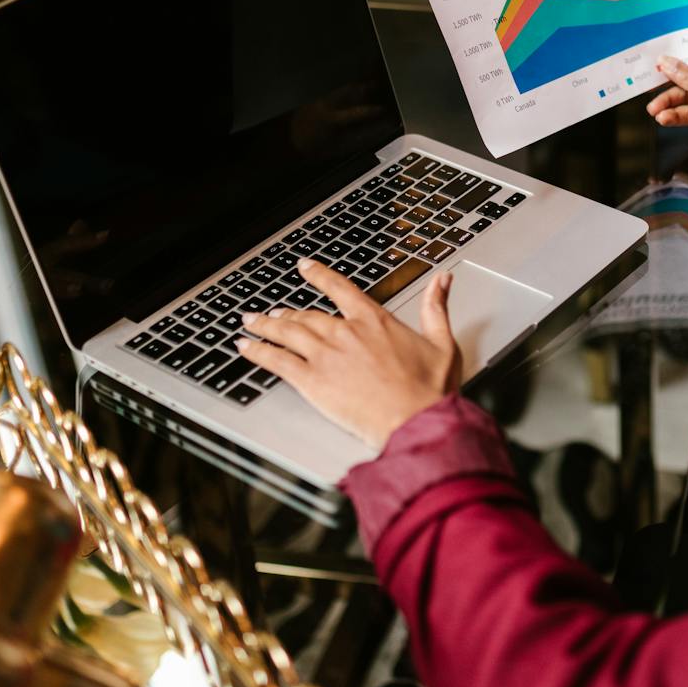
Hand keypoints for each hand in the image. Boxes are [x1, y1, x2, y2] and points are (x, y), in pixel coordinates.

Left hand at [237, 260, 461, 448]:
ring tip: (250, 324)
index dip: (318, 275)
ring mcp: (325, 355)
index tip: (304, 267)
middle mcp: (345, 332)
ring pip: (286, 332)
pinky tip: (245, 347)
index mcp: (373, 320)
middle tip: (272, 313)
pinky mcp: (312, 380)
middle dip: (286, 314)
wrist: (415, 419)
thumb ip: (436, 307)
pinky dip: (257, 351)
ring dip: (264, 326)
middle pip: (306, 315)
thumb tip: (441, 280)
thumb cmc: (430, 389)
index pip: (339, 288)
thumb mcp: (442, 342)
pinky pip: (276, 360)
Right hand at [647, 55, 687, 205]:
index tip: (655, 59)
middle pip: (687, 77)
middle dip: (667, 83)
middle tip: (645, 86)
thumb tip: (666, 62)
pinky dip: (676, 116)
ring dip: (668, 103)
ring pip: (685, 98)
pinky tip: (664, 119)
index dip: (675, 58)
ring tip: (653, 110)